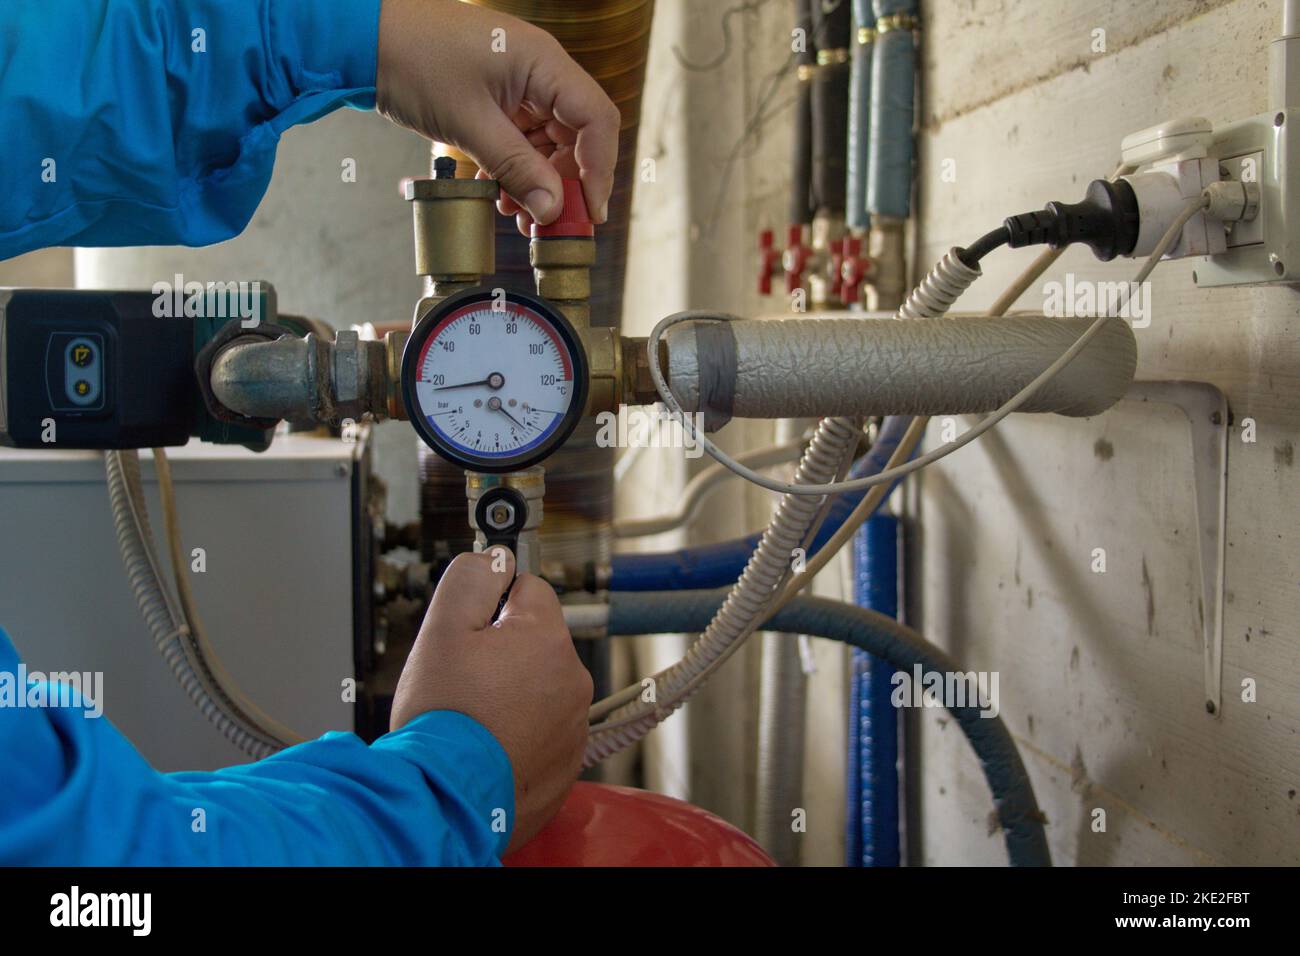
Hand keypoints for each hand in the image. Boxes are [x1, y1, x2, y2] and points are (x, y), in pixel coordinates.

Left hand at [377, 0, 620, 233]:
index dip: (599, 170)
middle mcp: (540, 70)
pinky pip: (524, 138)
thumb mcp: (469, 124)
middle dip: (565, 183)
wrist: (366, 39)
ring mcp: (520, 82)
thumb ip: (516, 168)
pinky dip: (516, 168)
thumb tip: (552, 209)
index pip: (597, 120)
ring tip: (515, 212)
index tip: (587, 212)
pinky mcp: (501, 95)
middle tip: (547, 222)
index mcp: (543, 63)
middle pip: (578, 136)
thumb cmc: (413, 61)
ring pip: (550, 142)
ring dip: (538, 181)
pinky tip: (497, 191)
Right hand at [390, 548, 592, 853]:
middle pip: (535, 640)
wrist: (445, 799)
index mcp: (547, 638)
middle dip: (500, 651)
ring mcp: (573, 724)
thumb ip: (471, 579)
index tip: (470, 625)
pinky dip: (517, 732)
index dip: (492, 602)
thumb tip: (495, 557)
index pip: (530, 588)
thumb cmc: (443, 719)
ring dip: (510, 692)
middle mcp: (572, 679)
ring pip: (539, 686)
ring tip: (471, 717)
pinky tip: (485, 744)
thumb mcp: (441, 629)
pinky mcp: (566, 762)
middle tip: (462, 679)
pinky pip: (542, 730)